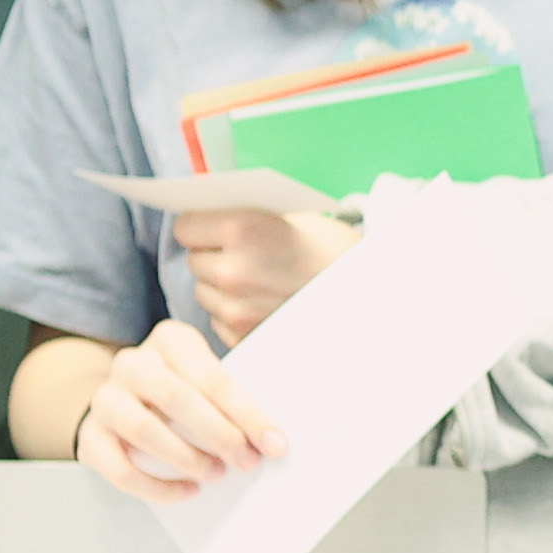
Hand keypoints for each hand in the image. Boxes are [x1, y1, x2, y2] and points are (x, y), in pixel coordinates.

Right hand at [75, 319, 282, 501]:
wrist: (124, 402)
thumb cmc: (183, 391)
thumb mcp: (206, 381)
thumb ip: (230, 401)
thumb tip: (269, 440)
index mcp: (170, 341)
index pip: (211, 376)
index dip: (245, 413)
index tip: (274, 443)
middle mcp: (132, 363)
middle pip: (175, 397)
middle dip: (217, 433)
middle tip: (247, 461)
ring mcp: (106, 398)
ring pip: (142, 429)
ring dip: (186, 457)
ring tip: (216, 474)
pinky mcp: (90, 435)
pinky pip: (119, 467)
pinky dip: (156, 486)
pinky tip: (187, 491)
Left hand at [174, 202, 358, 343]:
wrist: (367, 295)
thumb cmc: (332, 252)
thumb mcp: (290, 217)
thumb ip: (241, 216)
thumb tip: (200, 215)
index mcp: (242, 229)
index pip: (185, 226)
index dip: (201, 225)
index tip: (213, 228)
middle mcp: (232, 270)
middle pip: (192, 259)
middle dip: (212, 255)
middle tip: (246, 254)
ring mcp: (235, 308)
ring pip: (203, 291)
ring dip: (220, 286)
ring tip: (258, 281)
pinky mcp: (241, 336)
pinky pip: (218, 318)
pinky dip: (233, 311)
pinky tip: (263, 303)